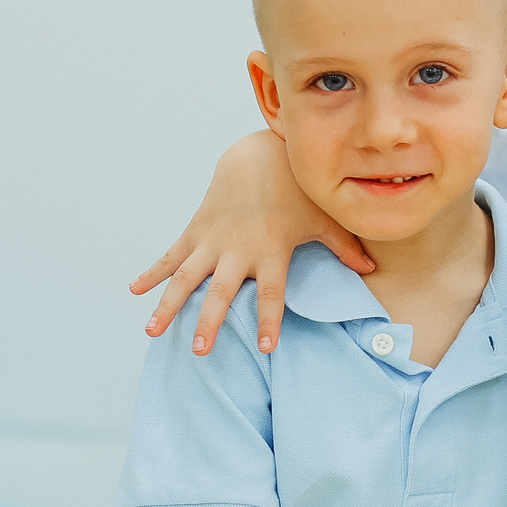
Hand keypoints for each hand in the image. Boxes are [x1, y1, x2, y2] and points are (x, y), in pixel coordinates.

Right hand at [129, 131, 370, 355]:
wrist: (257, 155)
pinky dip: (152, 272)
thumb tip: (372, 269)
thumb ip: (344, 247)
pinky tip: (134, 290)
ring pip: (185, 278)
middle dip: (210, 322)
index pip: (271, 293)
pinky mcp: (195, 231)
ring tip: (152, 332)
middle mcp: (237, 250)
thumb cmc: (295, 191)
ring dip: (168, 305)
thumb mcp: (323, 219)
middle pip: (221, 292)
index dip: (269, 319)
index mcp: (270, 251)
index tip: (266, 346)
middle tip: (201, 350)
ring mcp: (212, 241)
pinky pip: (170, 256)